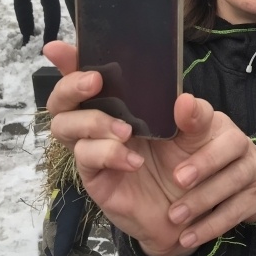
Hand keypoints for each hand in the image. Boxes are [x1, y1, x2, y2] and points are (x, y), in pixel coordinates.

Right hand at [45, 41, 255, 255]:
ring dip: (92, 122)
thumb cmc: (186, 161)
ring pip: (65, 127)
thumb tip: (184, 99)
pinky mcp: (94, 176)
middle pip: (61, 101)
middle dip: (70, 86)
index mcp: (118, 102)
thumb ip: (196, 114)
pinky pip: (87, 159)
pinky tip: (133, 160)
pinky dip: (108, 154)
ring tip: (125, 130)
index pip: (85, 76)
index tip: (57, 48)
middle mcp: (97, 122)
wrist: (187, 207)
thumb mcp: (198, 134)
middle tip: (94, 82)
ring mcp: (92, 149)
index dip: (68, 61)